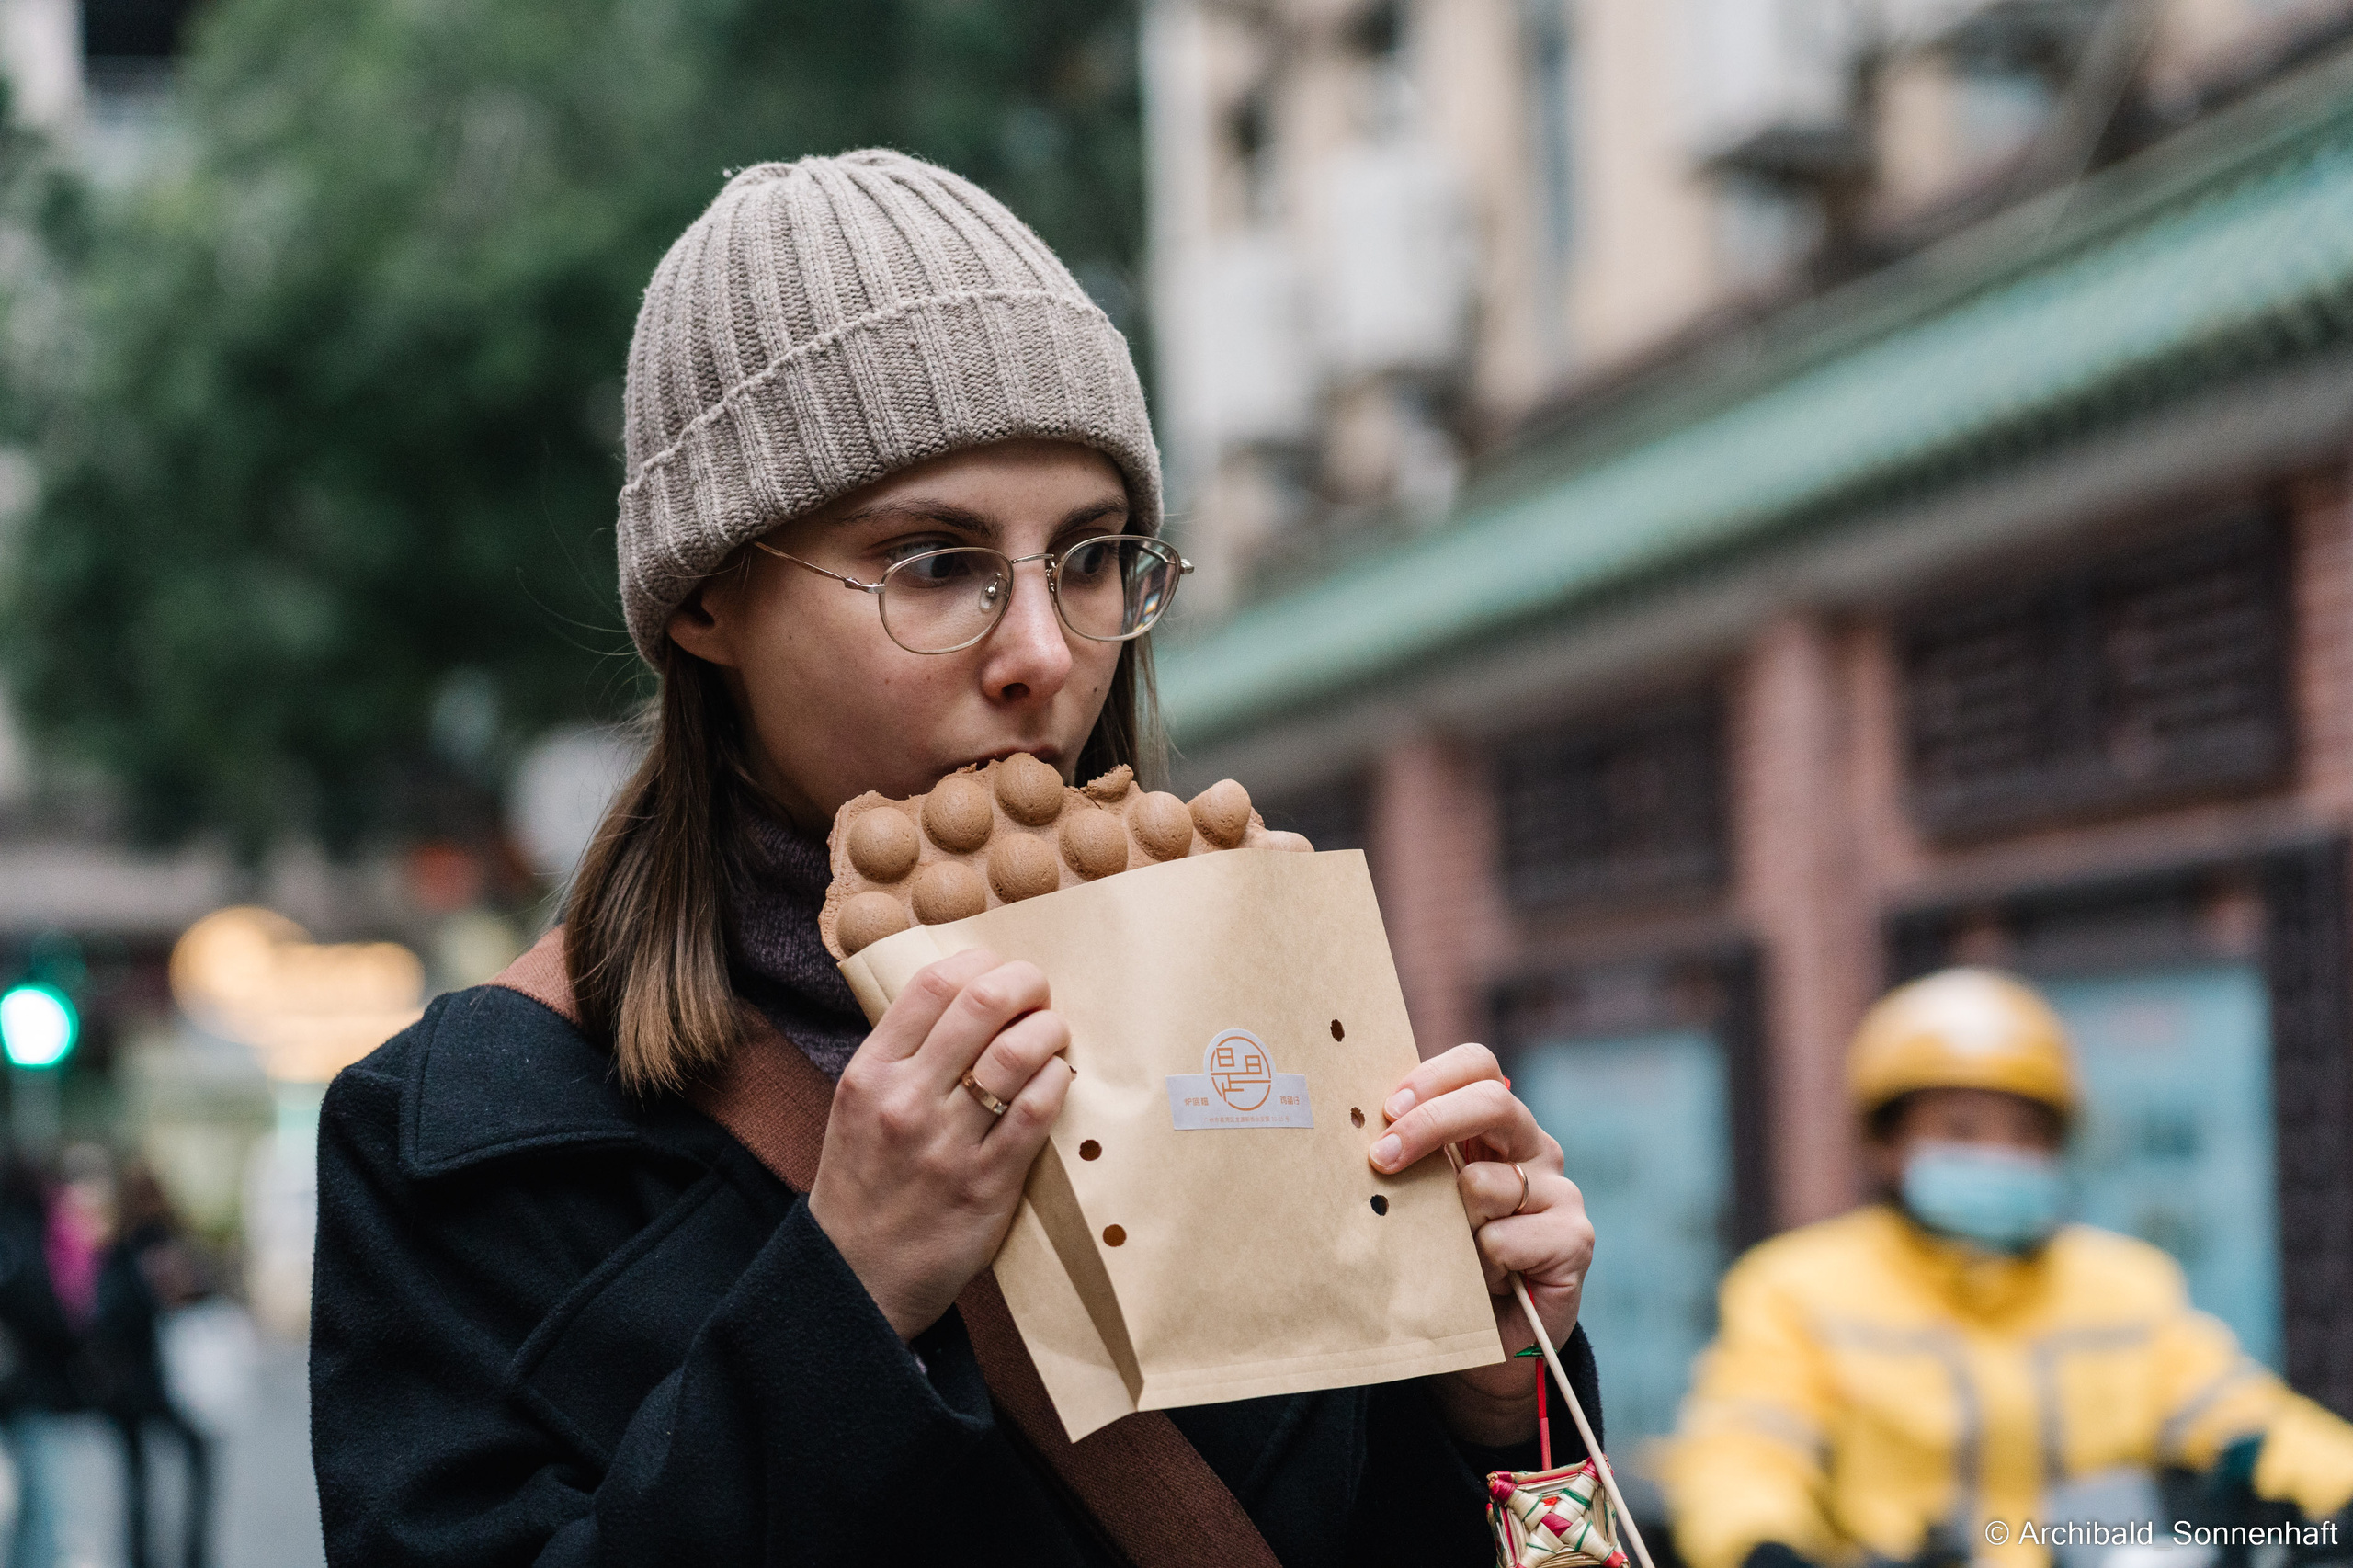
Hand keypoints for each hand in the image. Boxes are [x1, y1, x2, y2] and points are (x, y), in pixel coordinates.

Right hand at [807, 949, 1073, 1339]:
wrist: (855, 1278)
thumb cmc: (863, 1184)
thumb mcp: (855, 1106)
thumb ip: (900, 1055)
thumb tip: (961, 997)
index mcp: (869, 1074)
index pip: (931, 985)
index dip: (979, 962)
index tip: (999, 969)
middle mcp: (904, 1100)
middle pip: (980, 1004)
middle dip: (1024, 983)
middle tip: (1038, 991)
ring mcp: (947, 1143)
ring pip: (1015, 1053)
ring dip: (1048, 1029)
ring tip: (1052, 1032)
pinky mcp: (988, 1183)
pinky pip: (1036, 1110)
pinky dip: (1056, 1079)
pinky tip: (1058, 1076)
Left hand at [1369, 1042, 1593, 1445]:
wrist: (1482, 1342)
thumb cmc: (1441, 1258)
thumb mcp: (1418, 1198)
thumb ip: (1404, 1156)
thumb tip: (1350, 1122)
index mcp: (1495, 1126)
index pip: (1478, 1065)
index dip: (1433, 1078)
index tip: (1386, 1110)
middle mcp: (1535, 1148)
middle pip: (1493, 1101)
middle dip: (1428, 1124)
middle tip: (1381, 1159)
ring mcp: (1560, 1192)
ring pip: (1486, 1181)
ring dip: (1451, 1221)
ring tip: (1451, 1252)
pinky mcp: (1575, 1239)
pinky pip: (1506, 1237)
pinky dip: (1482, 1262)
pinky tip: (1485, 1281)